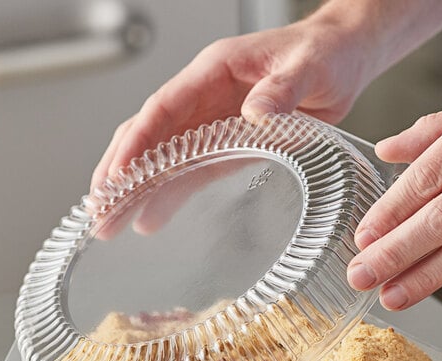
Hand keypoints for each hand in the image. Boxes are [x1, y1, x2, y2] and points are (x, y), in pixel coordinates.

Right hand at [91, 12, 370, 191]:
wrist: (341, 60)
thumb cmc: (323, 54)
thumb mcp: (308, 68)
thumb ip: (282, 89)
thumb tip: (256, 113)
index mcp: (213, 72)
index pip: (162, 108)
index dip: (137, 143)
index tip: (116, 176)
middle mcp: (204, 98)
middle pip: (149, 136)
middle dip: (120, 174)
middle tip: (99, 212)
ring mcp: (212, 122)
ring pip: (163, 157)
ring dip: (137, 190)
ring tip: (112, 223)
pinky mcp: (227, 144)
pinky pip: (191, 170)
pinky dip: (169, 193)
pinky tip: (152, 216)